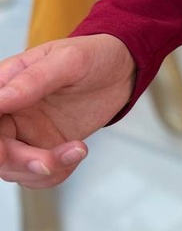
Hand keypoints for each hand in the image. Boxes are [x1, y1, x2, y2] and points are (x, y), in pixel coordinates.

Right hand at [0, 34, 135, 188]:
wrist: (121, 71)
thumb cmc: (94, 56)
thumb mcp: (69, 59)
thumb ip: (34, 79)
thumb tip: (0, 98)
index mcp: (5, 84)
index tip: (3, 150)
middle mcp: (10, 112)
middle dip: (18, 160)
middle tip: (46, 162)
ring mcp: (26, 133)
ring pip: (14, 168)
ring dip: (45, 168)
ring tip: (77, 149)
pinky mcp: (45, 147)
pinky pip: (39, 174)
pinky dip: (58, 171)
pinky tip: (77, 151)